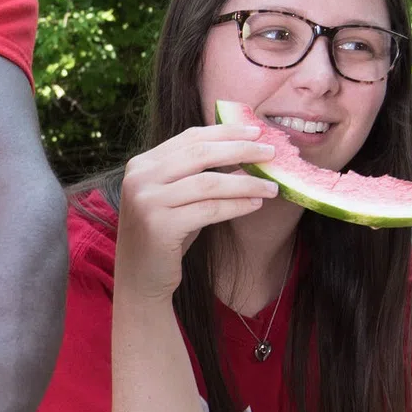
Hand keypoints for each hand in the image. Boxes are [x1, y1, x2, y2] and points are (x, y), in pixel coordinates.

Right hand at [113, 122, 282, 294]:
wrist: (140, 280)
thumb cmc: (164, 237)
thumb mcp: (175, 197)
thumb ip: (196, 173)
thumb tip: (245, 151)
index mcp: (142, 164)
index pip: (190, 138)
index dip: (226, 132)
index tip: (256, 132)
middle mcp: (140, 178)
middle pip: (201, 153)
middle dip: (241, 150)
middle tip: (271, 153)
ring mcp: (147, 201)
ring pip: (209, 183)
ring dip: (246, 182)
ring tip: (272, 186)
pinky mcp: (159, 226)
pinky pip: (209, 210)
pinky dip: (236, 205)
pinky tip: (256, 204)